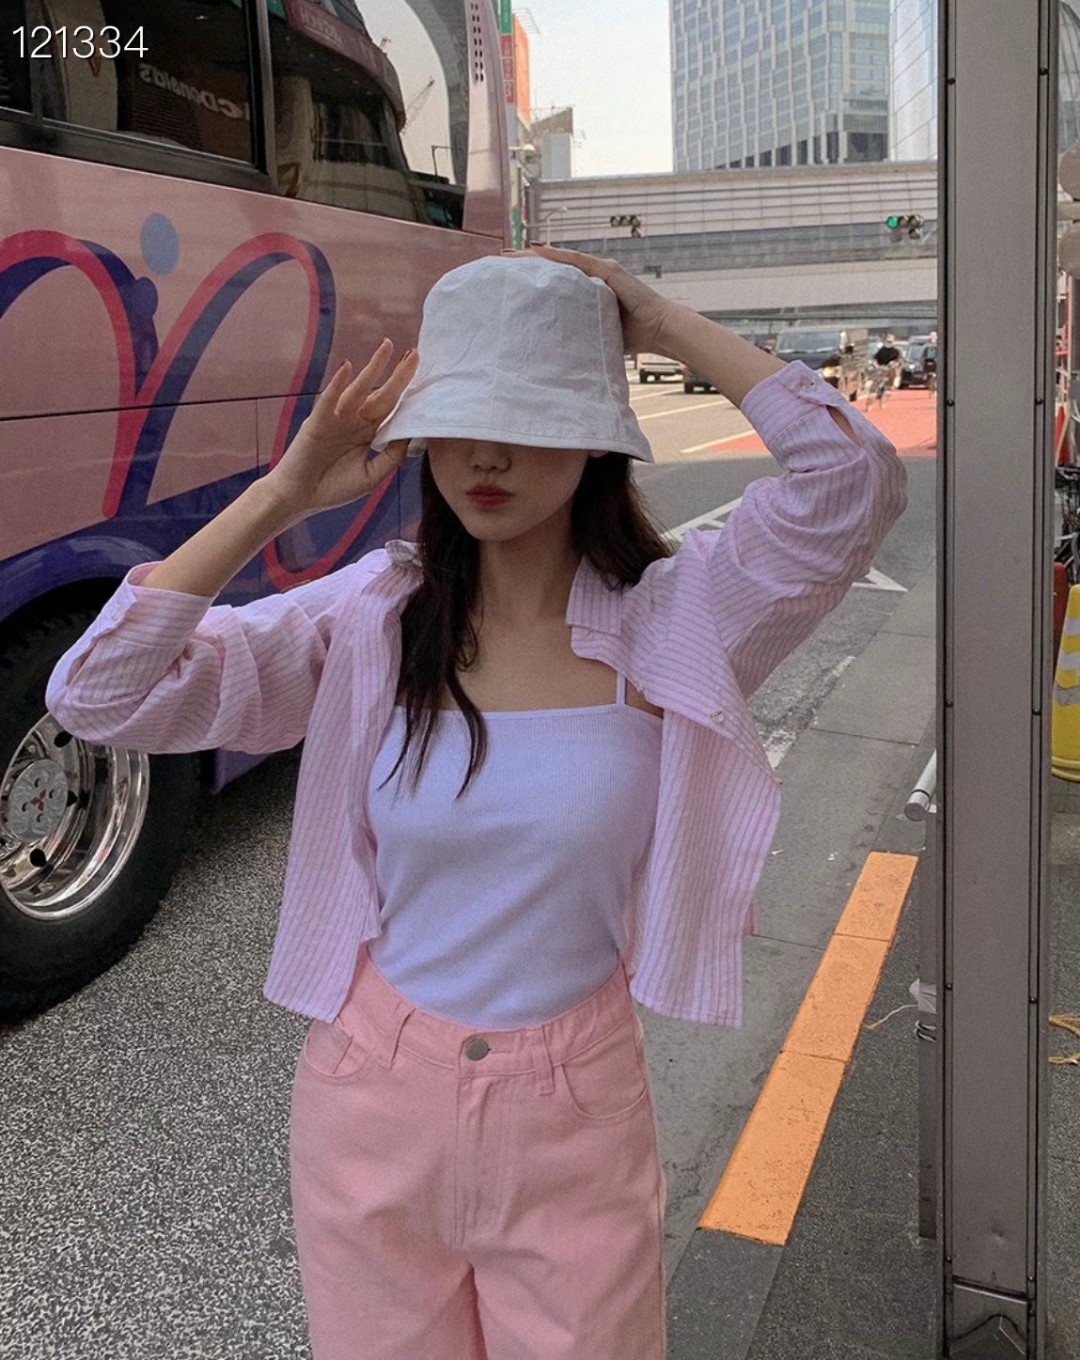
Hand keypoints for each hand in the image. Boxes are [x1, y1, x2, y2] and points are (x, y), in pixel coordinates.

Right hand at [263, 340, 418, 516]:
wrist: (300, 499)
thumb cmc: (333, 488)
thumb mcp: (372, 476)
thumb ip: (391, 456)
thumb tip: (410, 433)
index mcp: (368, 433)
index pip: (392, 408)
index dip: (407, 393)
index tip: (424, 376)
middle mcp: (354, 421)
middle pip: (381, 394)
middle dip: (398, 374)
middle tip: (415, 353)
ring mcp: (336, 419)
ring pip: (358, 389)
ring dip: (373, 368)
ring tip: (388, 347)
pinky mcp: (317, 423)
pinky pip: (329, 401)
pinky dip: (337, 385)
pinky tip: (347, 368)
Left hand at [501, 243, 676, 355]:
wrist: (659, 330)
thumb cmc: (633, 337)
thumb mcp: (597, 334)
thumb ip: (579, 333)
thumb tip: (554, 350)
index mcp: (588, 291)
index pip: (555, 280)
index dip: (533, 276)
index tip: (508, 276)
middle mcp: (593, 276)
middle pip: (554, 266)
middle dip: (527, 263)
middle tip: (499, 259)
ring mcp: (601, 270)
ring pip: (562, 261)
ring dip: (536, 256)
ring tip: (511, 254)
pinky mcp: (609, 271)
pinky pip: (578, 262)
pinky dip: (558, 257)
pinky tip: (538, 252)